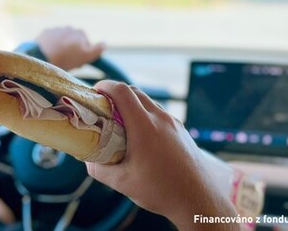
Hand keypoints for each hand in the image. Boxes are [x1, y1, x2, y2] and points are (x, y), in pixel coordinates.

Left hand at [36, 27, 104, 70]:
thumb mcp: (86, 56)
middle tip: (67, 62)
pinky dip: (51, 45)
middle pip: (74, 41)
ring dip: (62, 46)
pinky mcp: (45, 32)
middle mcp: (70, 27)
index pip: (86, 44)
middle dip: (72, 49)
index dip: (83, 54)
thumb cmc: (66, 58)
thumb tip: (105, 44)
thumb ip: (97, 50)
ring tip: (57, 59)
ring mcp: (57, 28)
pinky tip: (49, 54)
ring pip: (63, 39)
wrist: (42, 56)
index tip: (78, 62)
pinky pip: (51, 39)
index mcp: (81, 33)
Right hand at [86, 81, 238, 230]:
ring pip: (148, 102)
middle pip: (135, 92)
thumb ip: (100, 169)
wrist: (199, 200)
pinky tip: (140, 136)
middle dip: (116, 94)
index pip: (122, 91)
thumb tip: (88, 160)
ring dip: (132, 104)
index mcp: (144, 126)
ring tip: (120, 122)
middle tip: (102, 107)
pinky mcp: (182, 131)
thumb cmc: (162, 191)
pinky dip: (145, 115)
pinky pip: (160, 114)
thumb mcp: (123, 183)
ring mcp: (174, 123)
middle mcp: (160, 118)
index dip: (105, 86)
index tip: (94, 92)